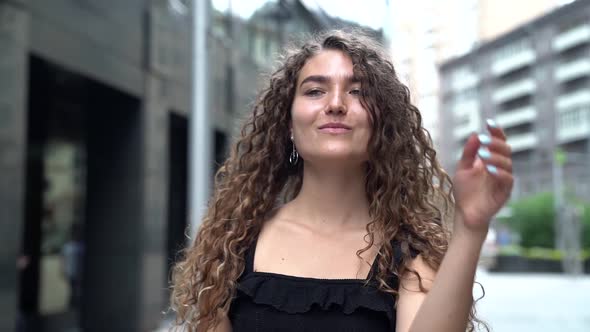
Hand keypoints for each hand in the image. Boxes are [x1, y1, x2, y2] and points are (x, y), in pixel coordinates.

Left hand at [452, 119, 513, 234]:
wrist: (465, 213)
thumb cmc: (465, 191)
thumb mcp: (463, 168)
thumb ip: (469, 153)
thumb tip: (475, 134)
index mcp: (491, 160)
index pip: (498, 142)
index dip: (496, 132)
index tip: (489, 123)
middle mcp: (500, 168)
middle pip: (506, 150)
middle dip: (495, 143)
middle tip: (483, 140)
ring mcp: (503, 179)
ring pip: (508, 164)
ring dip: (496, 157)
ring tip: (483, 155)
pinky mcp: (505, 192)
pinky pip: (507, 180)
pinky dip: (500, 173)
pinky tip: (489, 170)